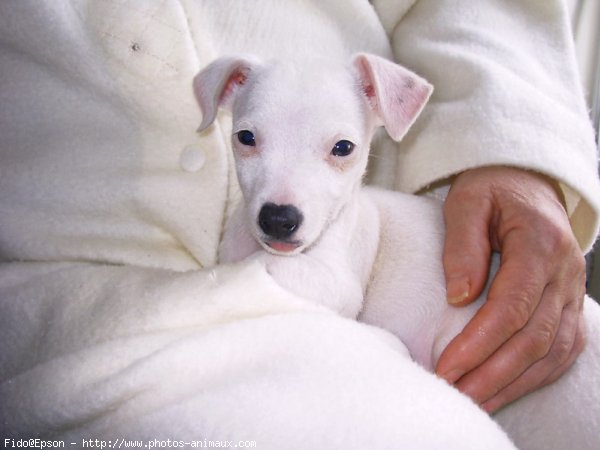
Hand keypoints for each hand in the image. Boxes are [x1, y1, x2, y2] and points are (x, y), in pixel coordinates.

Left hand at [435, 166, 586, 412]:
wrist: (525, 183)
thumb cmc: (491, 190)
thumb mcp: (467, 202)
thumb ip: (462, 245)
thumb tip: (459, 297)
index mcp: (540, 243)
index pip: (513, 305)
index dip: (479, 342)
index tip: (447, 366)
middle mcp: (565, 272)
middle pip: (534, 337)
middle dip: (492, 373)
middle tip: (454, 393)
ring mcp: (572, 290)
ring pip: (552, 351)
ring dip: (512, 382)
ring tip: (474, 401)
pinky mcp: (570, 304)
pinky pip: (562, 349)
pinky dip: (535, 375)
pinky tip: (506, 389)